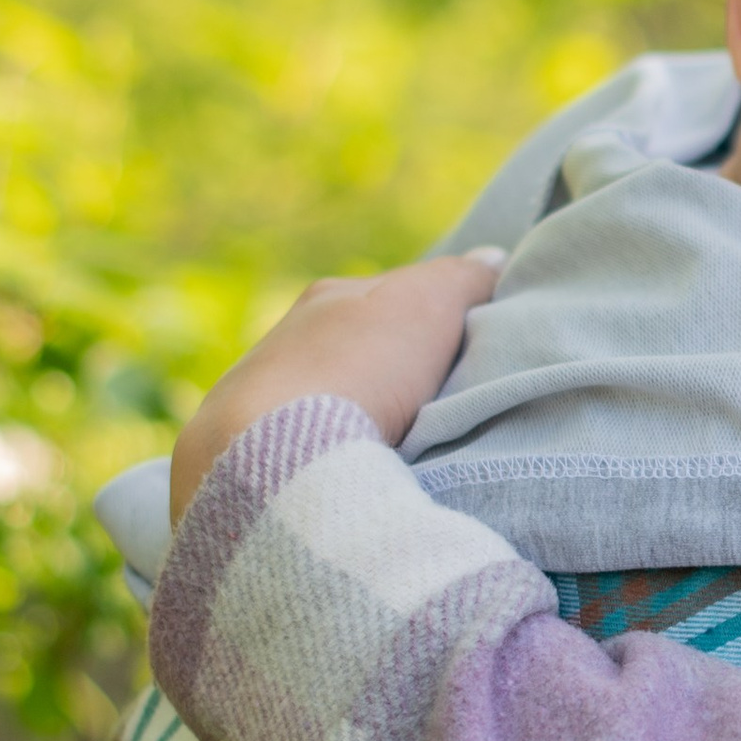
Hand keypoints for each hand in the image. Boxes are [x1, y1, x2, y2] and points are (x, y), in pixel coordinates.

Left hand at [169, 251, 503, 519]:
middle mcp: (285, 347)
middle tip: (445, 408)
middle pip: (360, 356)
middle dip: (398, 377)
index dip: (438, 320)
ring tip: (406, 455)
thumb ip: (460, 279)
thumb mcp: (426, 304)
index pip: (393, 299)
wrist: (272, 459)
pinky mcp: (249, 466)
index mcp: (325, 301)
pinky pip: (306, 455)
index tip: (471, 353)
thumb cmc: (354, 371)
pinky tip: (359, 482)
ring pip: (331, 408)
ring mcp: (260, 408)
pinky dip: (334, 462)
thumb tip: (491, 258)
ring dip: (363, 425)